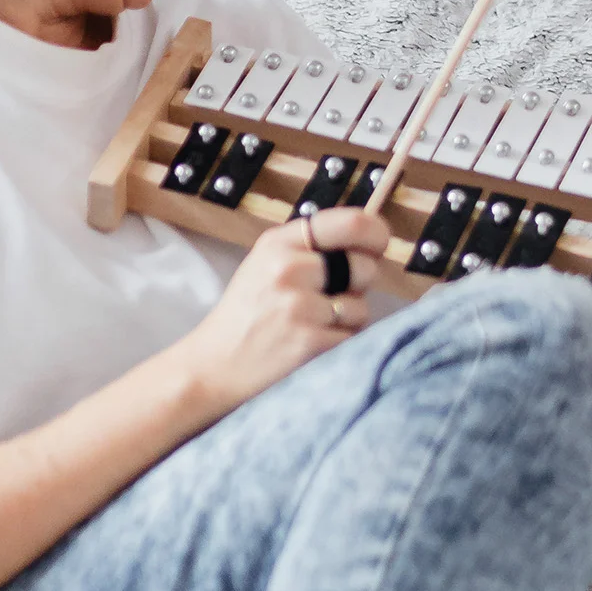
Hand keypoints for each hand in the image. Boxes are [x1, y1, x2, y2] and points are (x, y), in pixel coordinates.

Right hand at [175, 208, 389, 415]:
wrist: (211, 368)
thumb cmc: (249, 315)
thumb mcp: (267, 264)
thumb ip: (312, 249)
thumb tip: (373, 241)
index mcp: (280, 243)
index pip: (351, 222)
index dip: (376, 234)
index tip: (379, 245)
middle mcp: (288, 269)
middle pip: (364, 267)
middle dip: (358, 285)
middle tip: (327, 299)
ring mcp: (298, 307)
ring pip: (361, 306)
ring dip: (346, 320)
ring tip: (311, 325)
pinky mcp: (309, 342)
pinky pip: (352, 337)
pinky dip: (339, 345)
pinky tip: (309, 346)